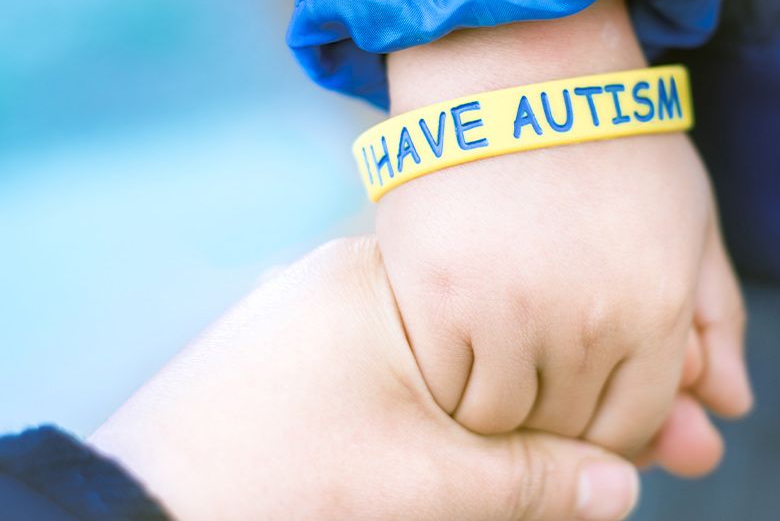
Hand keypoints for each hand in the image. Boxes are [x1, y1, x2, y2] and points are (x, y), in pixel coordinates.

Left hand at [89, 238, 640, 519]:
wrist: (140, 507)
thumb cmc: (278, 481)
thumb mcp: (421, 482)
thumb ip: (530, 480)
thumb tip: (626, 488)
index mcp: (383, 282)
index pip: (513, 315)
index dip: (581, 372)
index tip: (640, 413)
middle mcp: (357, 281)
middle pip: (490, 338)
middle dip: (561, 398)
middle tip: (628, 450)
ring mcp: (331, 315)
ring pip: (454, 361)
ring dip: (513, 413)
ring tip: (571, 463)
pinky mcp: (312, 358)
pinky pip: (409, 379)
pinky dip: (456, 416)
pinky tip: (494, 453)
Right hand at [378, 0, 751, 458]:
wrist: (516, 69)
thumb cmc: (610, 143)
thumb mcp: (689, 219)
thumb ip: (716, 318)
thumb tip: (731, 404)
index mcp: (655, 308)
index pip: (628, 425)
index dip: (601, 424)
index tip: (578, 399)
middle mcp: (585, 326)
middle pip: (562, 428)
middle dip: (550, 410)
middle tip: (532, 368)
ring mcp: (505, 314)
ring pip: (497, 417)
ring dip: (495, 399)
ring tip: (492, 349)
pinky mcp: (433, 298)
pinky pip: (442, 385)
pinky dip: (447, 377)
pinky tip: (453, 337)